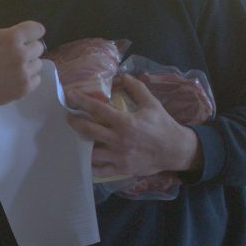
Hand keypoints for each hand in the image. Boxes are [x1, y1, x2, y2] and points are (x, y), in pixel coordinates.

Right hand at [0, 0, 45, 140]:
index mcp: (12, 37)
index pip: (38, 29)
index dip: (30, 33)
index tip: (20, 39)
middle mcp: (20, 54)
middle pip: (39, 46)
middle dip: (27, 49)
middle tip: (10, 56)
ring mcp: (23, 72)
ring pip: (39, 63)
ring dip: (28, 65)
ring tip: (10, 68)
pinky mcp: (25, 88)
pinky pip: (37, 79)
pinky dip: (28, 79)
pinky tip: (12, 78)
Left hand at [66, 73, 201, 177]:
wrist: (176, 150)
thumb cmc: (163, 125)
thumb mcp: (152, 103)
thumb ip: (137, 88)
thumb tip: (123, 75)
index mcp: (125, 122)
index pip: (97, 109)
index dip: (81, 101)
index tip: (70, 95)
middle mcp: (119, 140)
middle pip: (88, 131)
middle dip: (75, 122)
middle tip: (69, 118)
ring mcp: (119, 156)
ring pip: (91, 152)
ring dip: (82, 144)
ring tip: (77, 138)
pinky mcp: (121, 169)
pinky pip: (100, 170)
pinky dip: (90, 165)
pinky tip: (86, 159)